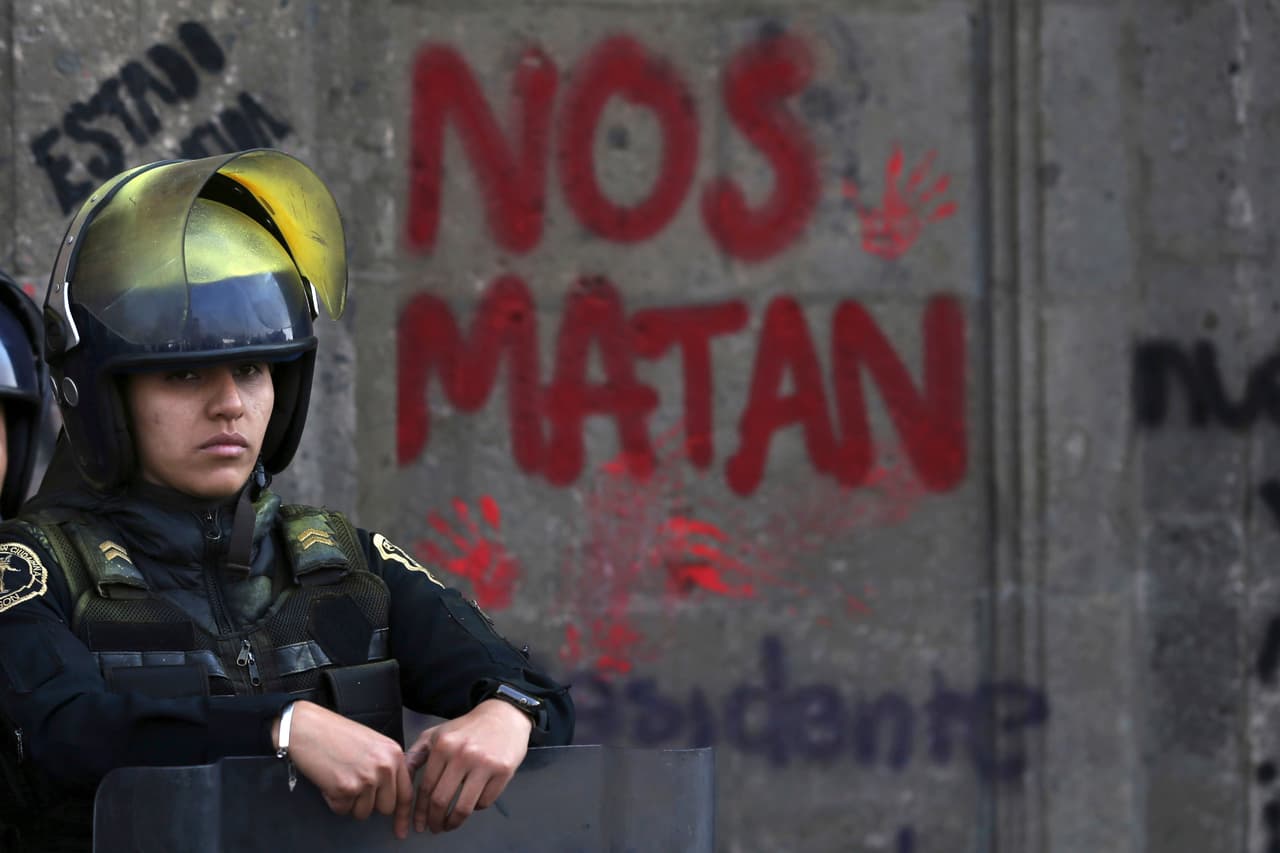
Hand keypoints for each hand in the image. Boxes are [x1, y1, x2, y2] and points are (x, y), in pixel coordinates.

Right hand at [272, 701, 413, 838]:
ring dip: (350, 802)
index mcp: (394, 754)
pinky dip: (333, 800)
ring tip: (341, 777)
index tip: (401, 829)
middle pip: (386, 808)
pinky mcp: (345, 789)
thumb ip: (386, 765)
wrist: (307, 727)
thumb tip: (389, 791)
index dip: (403, 814)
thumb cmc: (335, 733)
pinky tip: (329, 780)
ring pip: (363, 812)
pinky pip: (342, 809)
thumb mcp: (373, 743)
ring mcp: (366, 779)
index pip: (406, 793)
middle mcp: (384, 767)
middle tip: (355, 785)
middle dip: (370, 803)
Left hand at [404, 698, 532, 832]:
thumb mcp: (436, 734)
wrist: (503, 715)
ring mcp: (484, 764)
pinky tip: (472, 804)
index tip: (420, 822)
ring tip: (450, 825)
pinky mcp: (503, 771)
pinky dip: (476, 808)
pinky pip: (485, 802)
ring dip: (454, 822)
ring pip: (463, 807)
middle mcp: (462, 755)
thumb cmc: (466, 728)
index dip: (420, 810)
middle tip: (435, 827)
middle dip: (434, 821)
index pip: (426, 787)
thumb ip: (415, 756)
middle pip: (441, 800)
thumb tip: (399, 780)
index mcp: (443, 746)